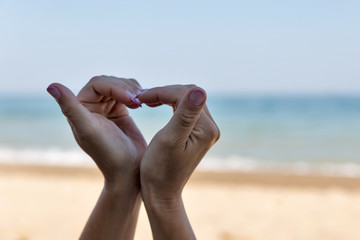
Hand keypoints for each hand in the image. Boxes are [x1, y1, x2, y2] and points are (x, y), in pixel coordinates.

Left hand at [48, 76, 146, 185]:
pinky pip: (127, 93)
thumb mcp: (89, 130)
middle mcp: (90, 107)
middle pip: (109, 82)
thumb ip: (70, 107)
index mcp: (79, 109)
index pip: (97, 84)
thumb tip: (51, 85)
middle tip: (138, 102)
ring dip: (132, 90)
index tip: (131, 100)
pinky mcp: (120, 111)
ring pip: (119, 86)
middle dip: (125, 88)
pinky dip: (136, 94)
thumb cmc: (109, 153)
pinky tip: (141, 103)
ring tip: (141, 103)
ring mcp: (106, 108)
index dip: (115, 87)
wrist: (129, 170)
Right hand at [137, 85, 219, 238]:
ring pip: (187, 99)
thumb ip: (184, 114)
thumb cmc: (160, 169)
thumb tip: (199, 90)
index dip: (163, 91)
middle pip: (189, 94)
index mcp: (206, 128)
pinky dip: (170, 103)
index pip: (185, 94)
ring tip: (146, 101)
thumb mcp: (169, 139)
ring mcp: (205, 130)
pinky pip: (185, 108)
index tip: (141, 97)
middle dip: (165, 92)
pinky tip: (156, 105)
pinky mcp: (198, 133)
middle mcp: (211, 127)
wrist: (161, 192)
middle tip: (142, 98)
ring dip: (166, 96)